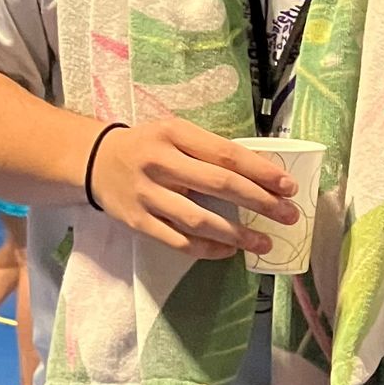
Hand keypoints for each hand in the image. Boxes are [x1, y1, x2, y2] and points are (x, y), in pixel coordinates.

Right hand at [88, 119, 298, 259]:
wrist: (94, 160)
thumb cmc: (148, 147)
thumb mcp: (175, 134)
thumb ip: (210, 150)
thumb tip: (263, 175)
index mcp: (174, 133)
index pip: (226, 154)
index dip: (261, 172)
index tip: (289, 186)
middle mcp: (159, 162)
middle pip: (219, 184)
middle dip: (260, 202)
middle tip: (288, 215)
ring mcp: (146, 194)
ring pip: (199, 219)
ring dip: (237, 234)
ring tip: (264, 243)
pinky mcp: (137, 221)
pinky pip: (178, 241)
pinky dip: (207, 249)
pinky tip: (229, 251)